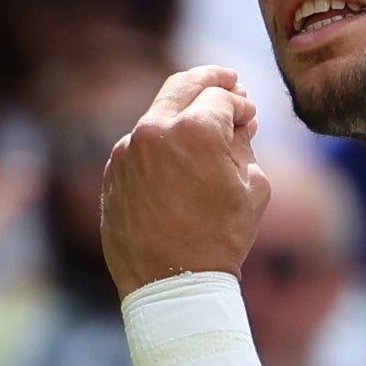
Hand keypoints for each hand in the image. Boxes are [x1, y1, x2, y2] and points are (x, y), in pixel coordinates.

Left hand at [100, 67, 272, 296]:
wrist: (171, 286)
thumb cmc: (220, 238)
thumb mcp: (252, 187)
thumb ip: (245, 143)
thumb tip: (238, 121)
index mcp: (195, 129)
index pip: (222, 96)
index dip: (242, 103)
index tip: (251, 116)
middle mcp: (154, 130)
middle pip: (183, 85)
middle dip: (210, 80)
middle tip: (228, 80)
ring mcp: (127, 151)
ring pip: (158, 115)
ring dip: (182, 114)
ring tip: (203, 125)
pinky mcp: (113, 173)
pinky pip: (140, 146)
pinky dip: (160, 144)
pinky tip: (177, 157)